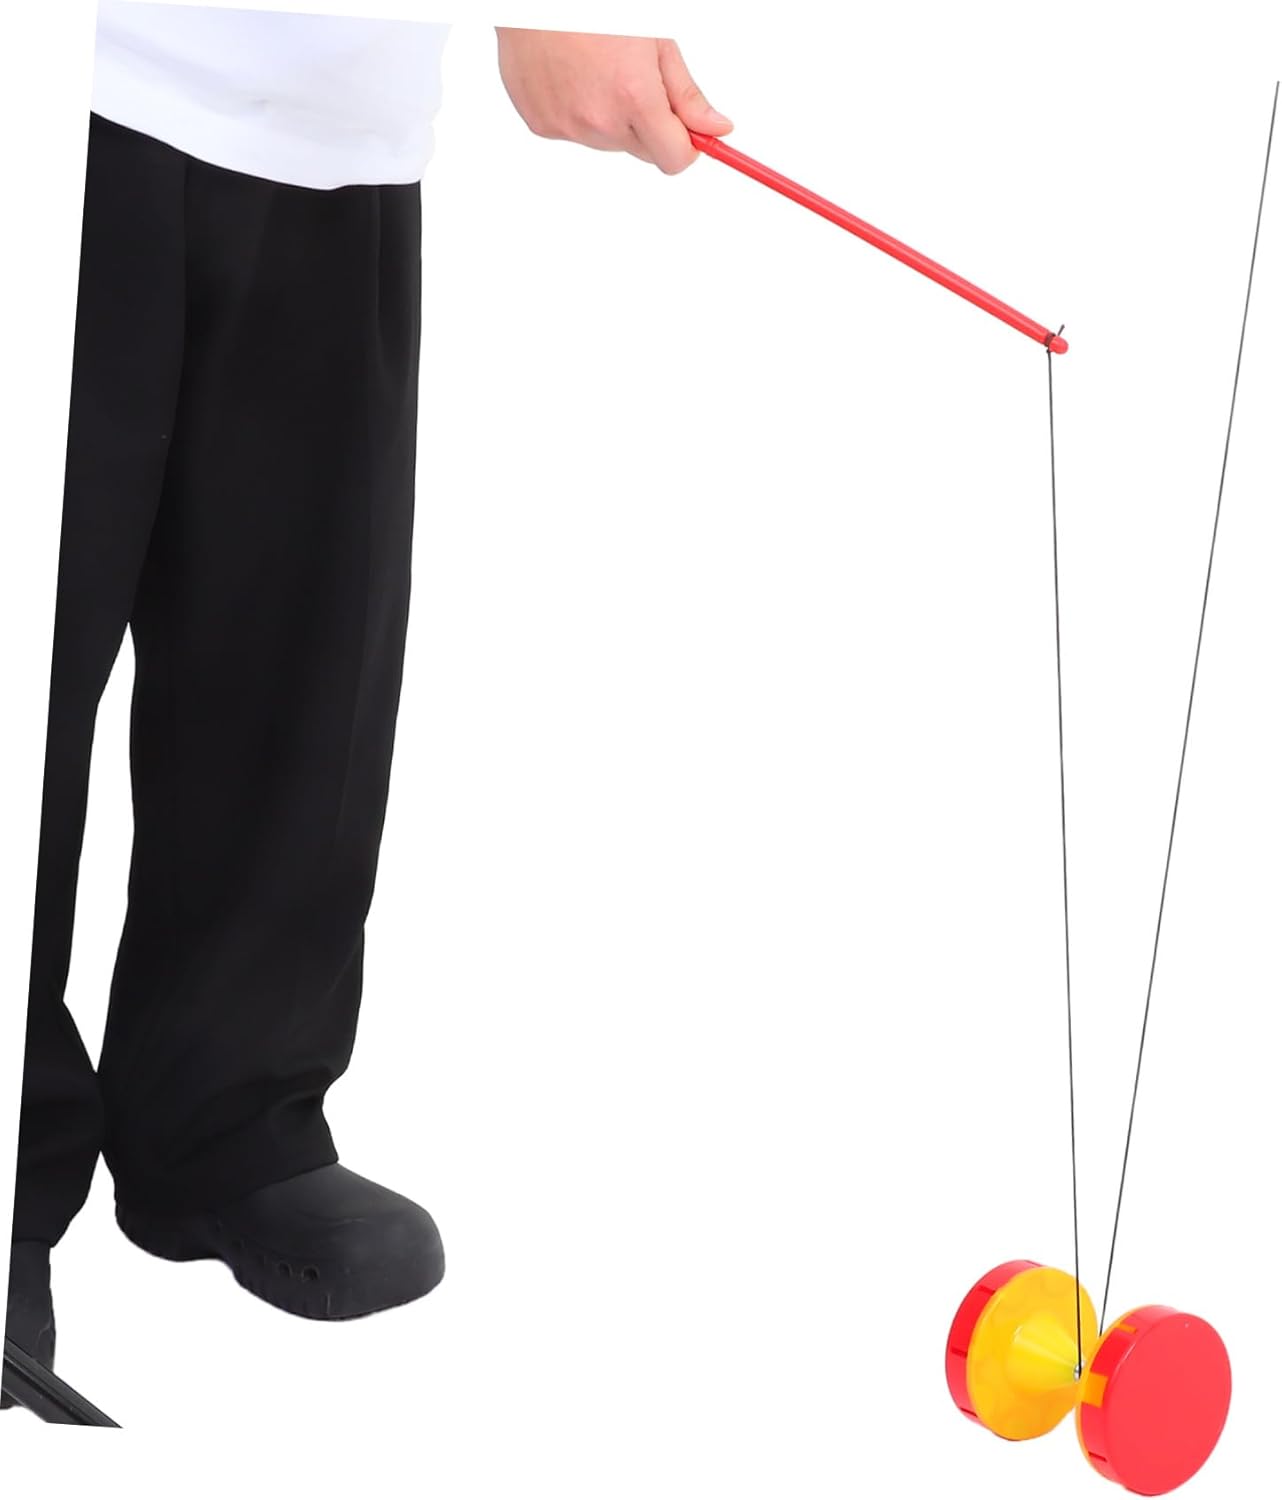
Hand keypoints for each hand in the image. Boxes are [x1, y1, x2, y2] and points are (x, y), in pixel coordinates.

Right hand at [495, 29, 731, 173]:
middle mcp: (599, 120)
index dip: (685, 147)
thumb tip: (718, 130)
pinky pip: (574, 132)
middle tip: (633, 78)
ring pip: (608, 142)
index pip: (674, 160)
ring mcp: (567, 126)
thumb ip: (686, 94)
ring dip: (611, 117)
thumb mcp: (653, 41)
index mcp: (633, 96)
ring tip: (595, 70)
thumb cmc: (595, 7)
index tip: (687, 132)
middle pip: (643, 150)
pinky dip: (578, 112)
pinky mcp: (542, 125)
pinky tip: (570, 76)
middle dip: (647, 124)